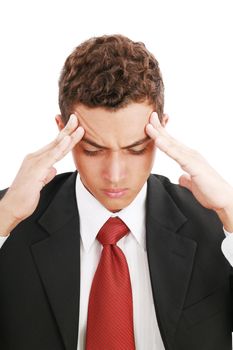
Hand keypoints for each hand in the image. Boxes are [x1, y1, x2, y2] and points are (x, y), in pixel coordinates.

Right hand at [1, 114, 83, 228]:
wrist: (13, 207)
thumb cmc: (25, 197)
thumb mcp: (39, 183)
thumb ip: (46, 174)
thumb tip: (52, 169)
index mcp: (37, 160)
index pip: (54, 145)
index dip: (65, 136)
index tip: (74, 128)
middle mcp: (35, 157)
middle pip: (55, 141)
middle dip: (68, 129)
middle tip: (77, 117)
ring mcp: (35, 162)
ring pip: (56, 146)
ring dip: (69, 135)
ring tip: (78, 125)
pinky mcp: (37, 169)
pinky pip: (52, 156)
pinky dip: (60, 146)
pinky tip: (68, 138)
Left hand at [146, 112, 232, 229]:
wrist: (224, 200)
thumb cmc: (211, 192)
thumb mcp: (194, 184)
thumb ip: (187, 179)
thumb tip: (181, 178)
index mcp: (189, 158)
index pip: (172, 143)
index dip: (161, 133)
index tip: (151, 124)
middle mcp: (191, 155)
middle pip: (171, 139)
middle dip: (159, 127)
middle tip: (149, 115)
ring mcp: (193, 159)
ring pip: (172, 144)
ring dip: (160, 134)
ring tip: (149, 125)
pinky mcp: (194, 167)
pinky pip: (177, 156)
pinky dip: (167, 148)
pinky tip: (158, 141)